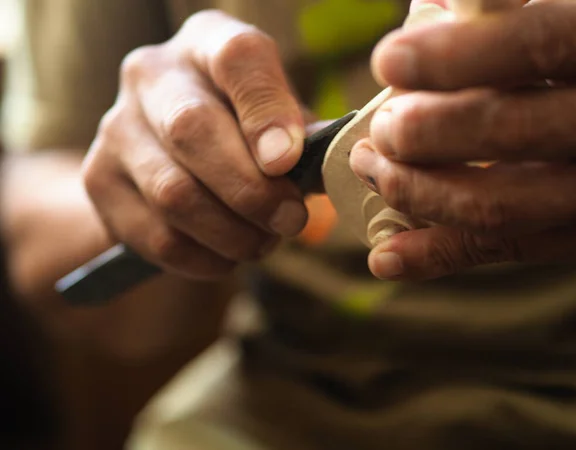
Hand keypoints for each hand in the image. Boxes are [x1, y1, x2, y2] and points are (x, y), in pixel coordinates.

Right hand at [83, 10, 308, 279]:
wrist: (174, 155)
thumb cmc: (244, 133)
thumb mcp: (280, 122)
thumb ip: (305, 145)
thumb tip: (321, 183)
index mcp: (207, 44)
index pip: (236, 57)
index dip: (267, 111)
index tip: (288, 161)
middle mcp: (152, 75)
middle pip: (193, 130)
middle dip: (252, 191)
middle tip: (290, 220)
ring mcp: (117, 126)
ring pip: (174, 193)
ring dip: (231, 233)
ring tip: (263, 242)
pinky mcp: (99, 179)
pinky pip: (156, 235)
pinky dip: (203, 258)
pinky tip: (227, 255)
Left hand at [351, 0, 575, 280]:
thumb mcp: (572, 11)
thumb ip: (503, 13)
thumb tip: (423, 19)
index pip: (539, 44)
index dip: (455, 56)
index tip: (387, 62)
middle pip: (511, 131)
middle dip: (423, 131)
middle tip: (382, 126)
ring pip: (500, 206)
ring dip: (415, 192)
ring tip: (370, 168)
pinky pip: (508, 248)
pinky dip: (438, 255)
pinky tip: (385, 258)